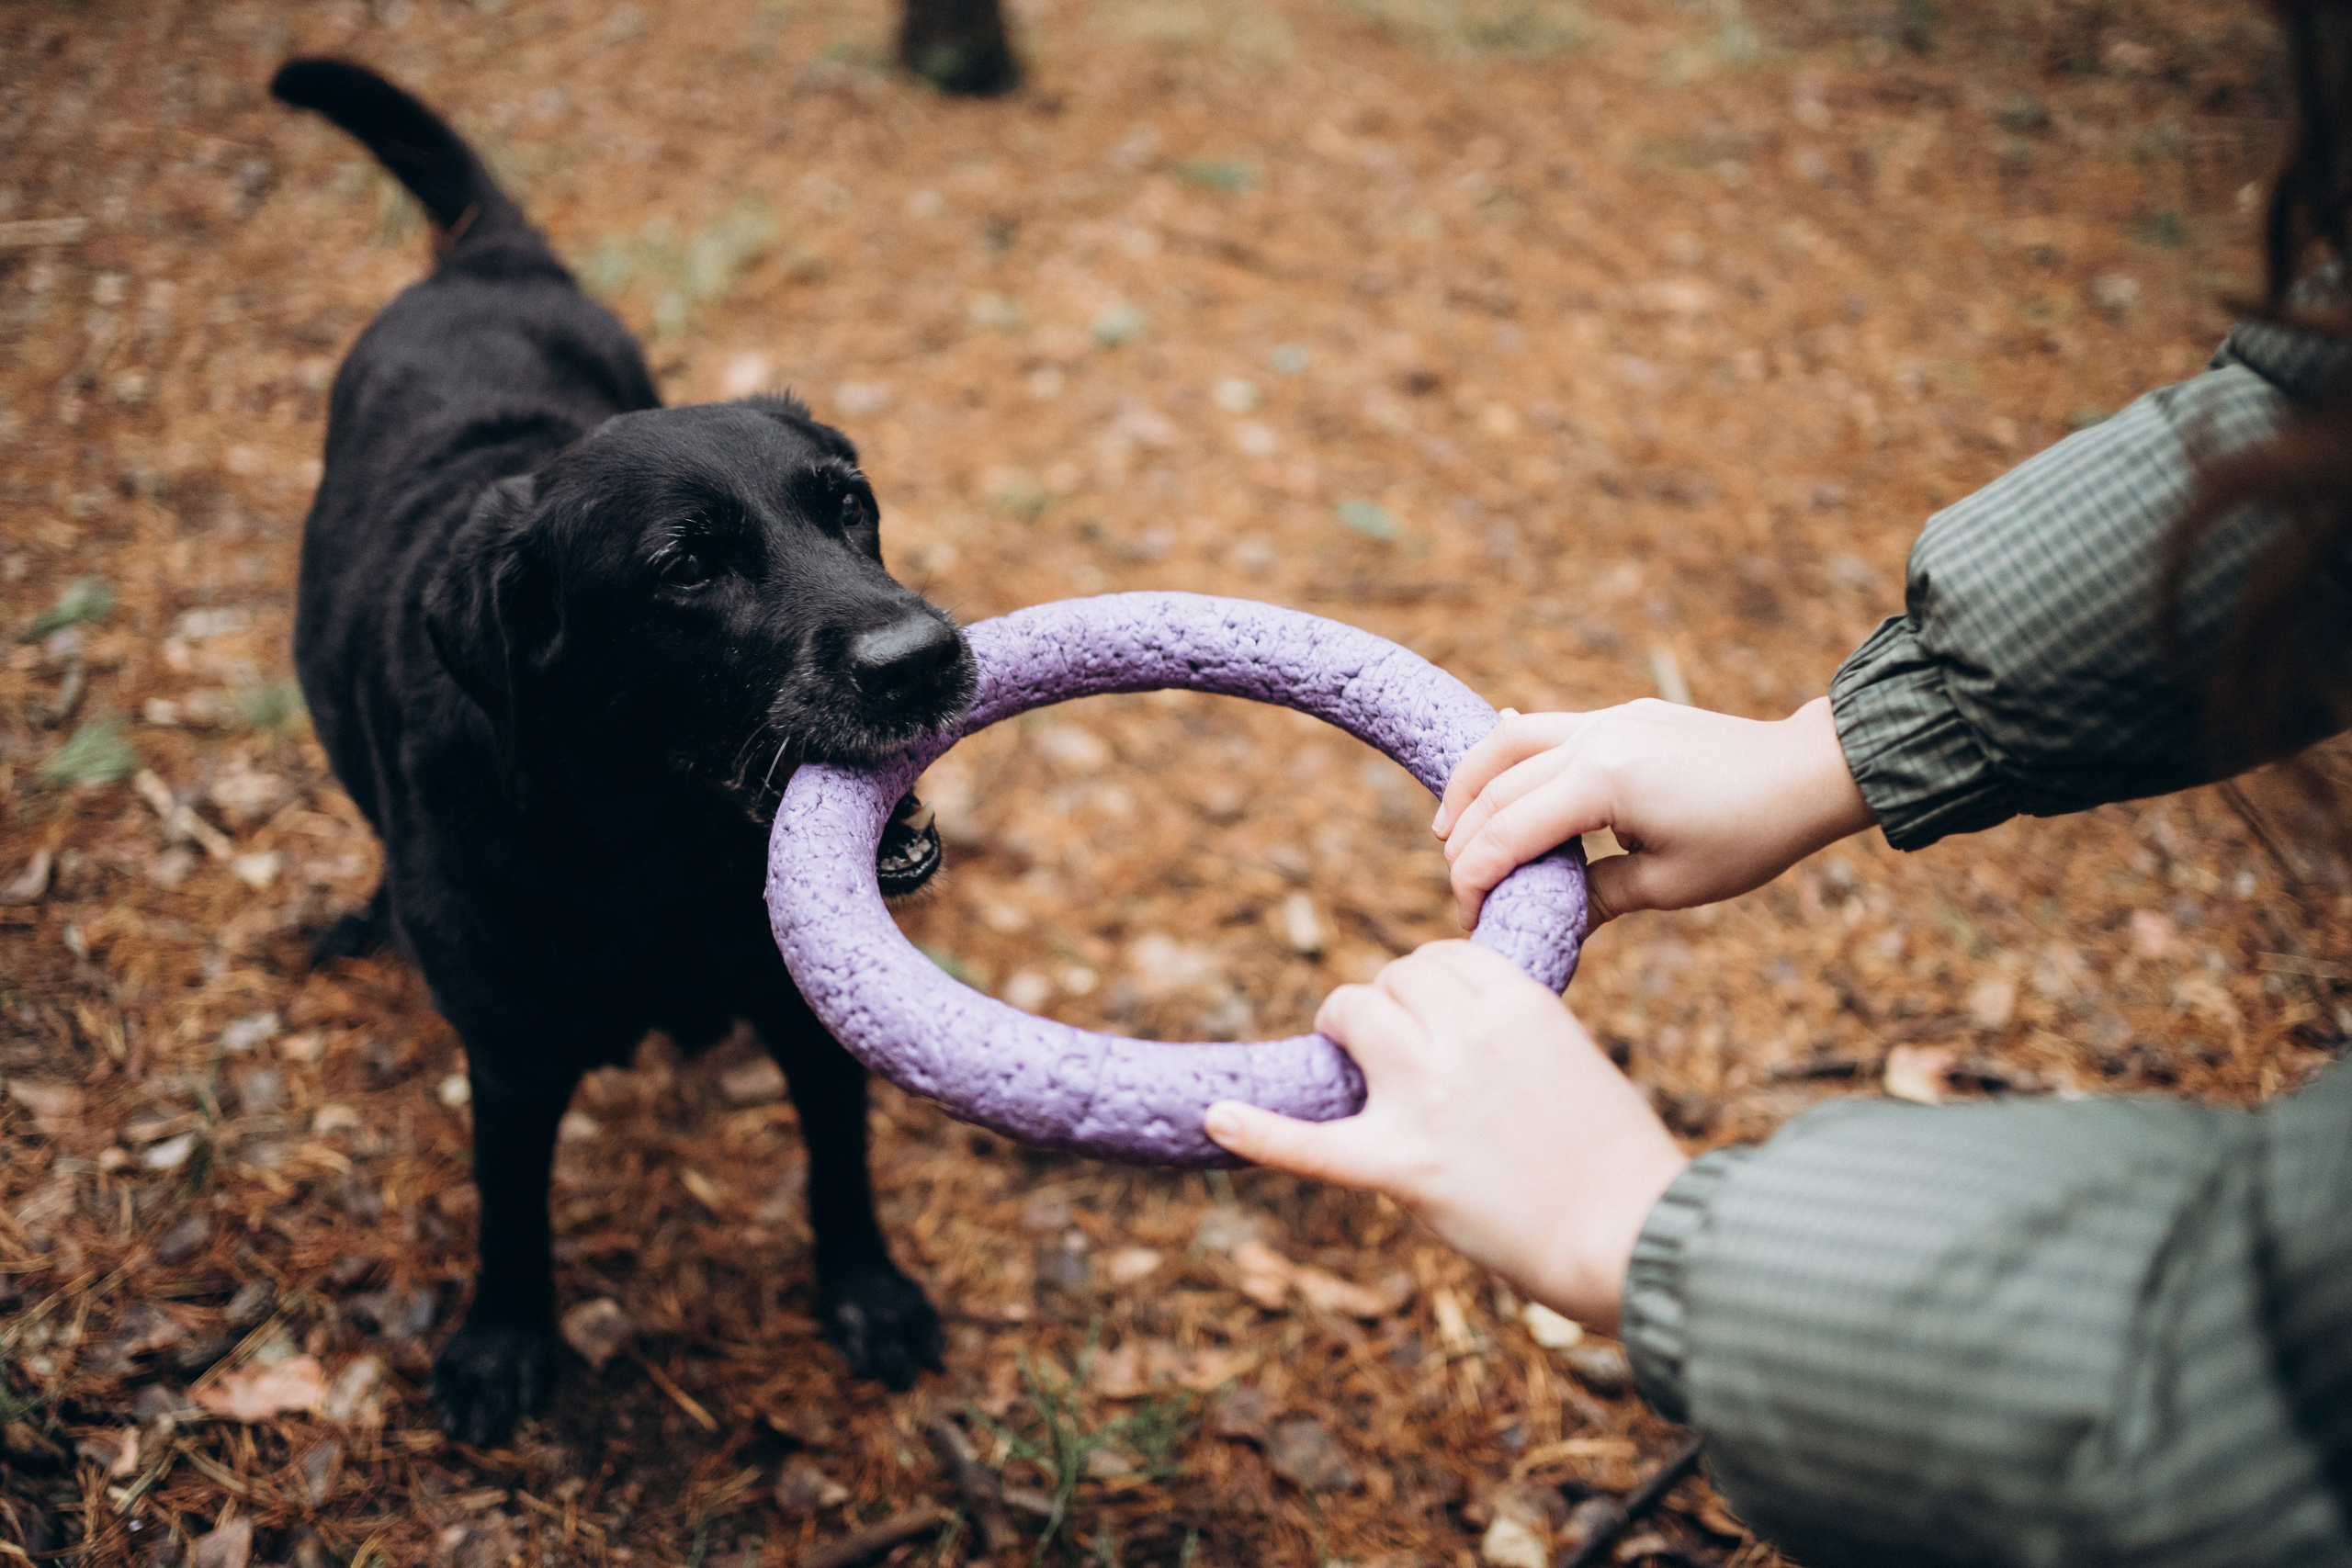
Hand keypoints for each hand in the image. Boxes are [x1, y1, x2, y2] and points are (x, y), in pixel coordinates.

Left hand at [1203, 941, 1687, 1330]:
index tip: (1431, 1016)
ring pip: (1351, 1017)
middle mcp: (1466, 1033)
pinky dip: (1261, 1133)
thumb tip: (1444, 1029)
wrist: (1634, 1234)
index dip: (1426, 986)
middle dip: (1386, 1010)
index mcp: (1518, 1000)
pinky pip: (1313, 1143)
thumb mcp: (1570, 1059)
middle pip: (1391, 982)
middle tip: (1396, 1054)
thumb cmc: (1613, 1159)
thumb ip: (1508, 1032)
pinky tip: (1217, 1118)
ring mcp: (1429, 1096)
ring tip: (1348, 1065)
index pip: (1440, 957)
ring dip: (1343, 1033)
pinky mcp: (1404, 1165)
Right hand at [1434, 696, 1874, 929]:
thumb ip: (1597, 899)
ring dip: (1471, 785)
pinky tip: (1496, 785)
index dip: (1477, 878)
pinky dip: (1508, 759)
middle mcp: (1594, 739)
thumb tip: (1551, 924)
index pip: (1511, 833)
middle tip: (1460, 889)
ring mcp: (1606, 721)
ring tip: (1449, 829)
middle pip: (1497, 788)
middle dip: (1467, 843)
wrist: (1805, 773)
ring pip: (1508, 743)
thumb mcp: (1669, 885)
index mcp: (1604, 782)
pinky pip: (1544, 730)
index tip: (1469, 917)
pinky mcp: (1620, 717)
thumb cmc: (1747, 836)